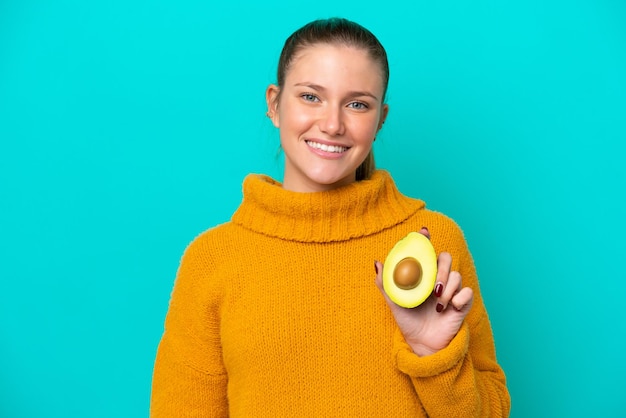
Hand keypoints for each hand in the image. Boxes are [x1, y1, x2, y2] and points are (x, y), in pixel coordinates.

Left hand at [374, 228, 473, 355]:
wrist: (422, 343)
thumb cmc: (408, 321)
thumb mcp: (393, 302)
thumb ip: (385, 283)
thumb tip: (378, 263)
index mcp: (422, 275)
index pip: (426, 251)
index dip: (425, 239)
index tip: (423, 232)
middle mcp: (437, 278)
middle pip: (445, 258)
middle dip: (441, 269)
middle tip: (433, 287)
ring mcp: (451, 290)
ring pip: (457, 275)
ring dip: (447, 289)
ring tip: (437, 304)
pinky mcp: (462, 302)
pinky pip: (467, 292)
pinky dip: (459, 299)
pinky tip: (448, 308)